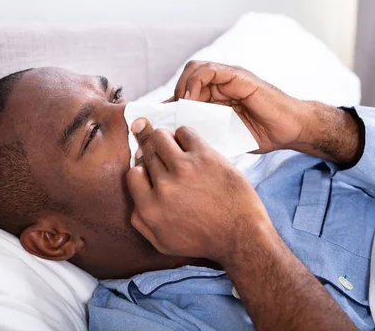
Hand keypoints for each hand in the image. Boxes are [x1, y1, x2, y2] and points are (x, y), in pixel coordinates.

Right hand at [126, 118, 273, 263]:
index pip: (133, 174)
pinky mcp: (204, 157)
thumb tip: (133, 202)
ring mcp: (183, 169)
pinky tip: (191, 147)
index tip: (152, 170)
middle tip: (165, 156)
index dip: (142, 170)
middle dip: (152, 152)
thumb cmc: (205, 240)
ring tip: (174, 148)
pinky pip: (184, 132)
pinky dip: (184, 136)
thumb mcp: (164, 244)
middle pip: (146, 153)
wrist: (241, 235)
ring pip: (160, 137)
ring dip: (164, 139)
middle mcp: (163, 187)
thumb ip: (141, 223)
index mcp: (150, 208)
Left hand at [172, 60, 308, 153]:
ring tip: (181, 107)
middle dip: (172, 95)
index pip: (184, 92)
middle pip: (185, 79)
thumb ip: (204, 134)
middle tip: (168, 115)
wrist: (291, 130)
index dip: (169, 104)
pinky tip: (192, 100)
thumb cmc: (262, 134)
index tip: (157, 121)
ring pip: (195, 69)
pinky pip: (210, 70)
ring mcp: (229, 78)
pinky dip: (195, 82)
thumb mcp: (225, 137)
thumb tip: (177, 145)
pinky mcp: (238, 77)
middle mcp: (220, 84)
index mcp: (216, 97)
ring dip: (182, 87)